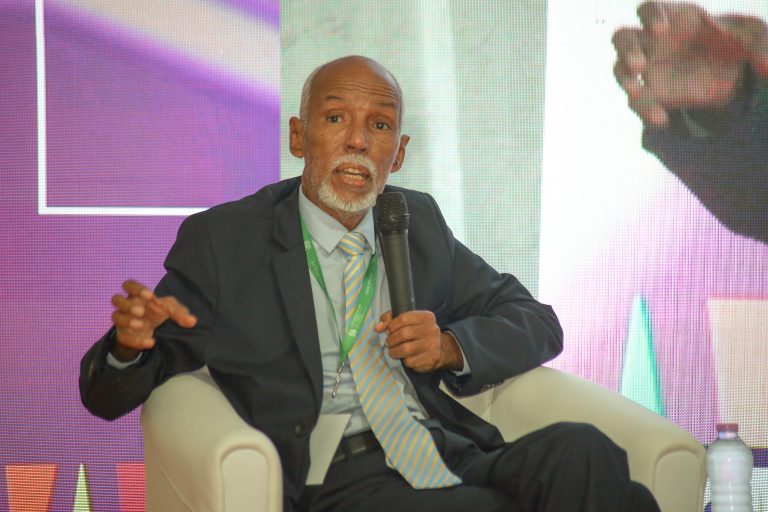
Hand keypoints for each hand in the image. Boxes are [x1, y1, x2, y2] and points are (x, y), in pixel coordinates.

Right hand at [110, 280, 196, 361]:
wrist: (149, 331)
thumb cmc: (157, 312)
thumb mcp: (170, 309)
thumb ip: (180, 313)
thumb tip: (192, 321)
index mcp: (137, 295)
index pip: (129, 284)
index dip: (136, 288)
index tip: (149, 295)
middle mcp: (126, 306)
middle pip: (116, 299)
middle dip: (127, 305)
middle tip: (141, 311)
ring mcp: (122, 320)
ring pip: (115, 316)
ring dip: (127, 321)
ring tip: (141, 326)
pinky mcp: (123, 335)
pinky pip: (123, 338)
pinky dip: (136, 341)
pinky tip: (150, 342)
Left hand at [375, 310, 462, 372]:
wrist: (438, 350)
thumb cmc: (417, 334)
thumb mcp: (406, 321)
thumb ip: (390, 319)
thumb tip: (378, 327)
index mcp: (427, 317)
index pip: (404, 318)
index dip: (391, 325)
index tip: (388, 330)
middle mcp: (432, 329)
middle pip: (404, 334)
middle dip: (391, 340)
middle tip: (389, 343)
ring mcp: (434, 344)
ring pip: (406, 349)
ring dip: (395, 352)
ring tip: (393, 351)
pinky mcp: (432, 358)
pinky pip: (411, 361)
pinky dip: (405, 361)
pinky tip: (406, 358)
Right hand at [612, 1, 767, 125]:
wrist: (727, 74)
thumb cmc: (734, 43)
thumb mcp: (752, 37)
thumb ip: (760, 44)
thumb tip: (767, 65)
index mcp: (673, 18)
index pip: (648, 9)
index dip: (650, 16)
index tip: (661, 30)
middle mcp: (652, 42)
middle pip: (622, 38)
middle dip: (626, 51)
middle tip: (638, 66)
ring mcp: (647, 69)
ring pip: (621, 71)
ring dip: (625, 81)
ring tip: (637, 92)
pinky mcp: (649, 94)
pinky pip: (638, 102)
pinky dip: (645, 111)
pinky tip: (662, 120)